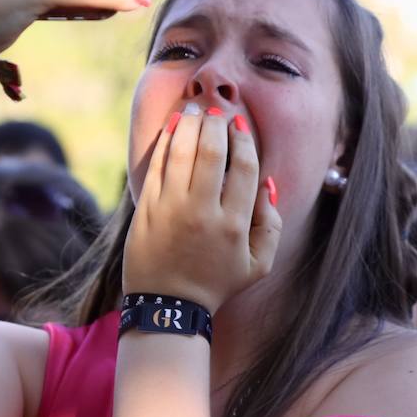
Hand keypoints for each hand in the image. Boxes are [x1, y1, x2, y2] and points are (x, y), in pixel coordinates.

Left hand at [123, 103, 282, 313]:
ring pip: (181, 152)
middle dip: (215, 123)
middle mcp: (202, 212)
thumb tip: (267, 183)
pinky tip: (172, 126)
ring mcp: (171, 209)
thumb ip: (270, 223)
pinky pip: (157, 165)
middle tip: (216, 111)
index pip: (243, 167)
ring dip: (189, 124)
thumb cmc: (216, 284)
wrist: (168, 305)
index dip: (243, 139)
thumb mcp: (259, 264)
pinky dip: (165, 141)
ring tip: (194, 110)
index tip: (239, 124)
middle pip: (212, 152)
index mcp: (234, 224)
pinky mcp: (146, 209)